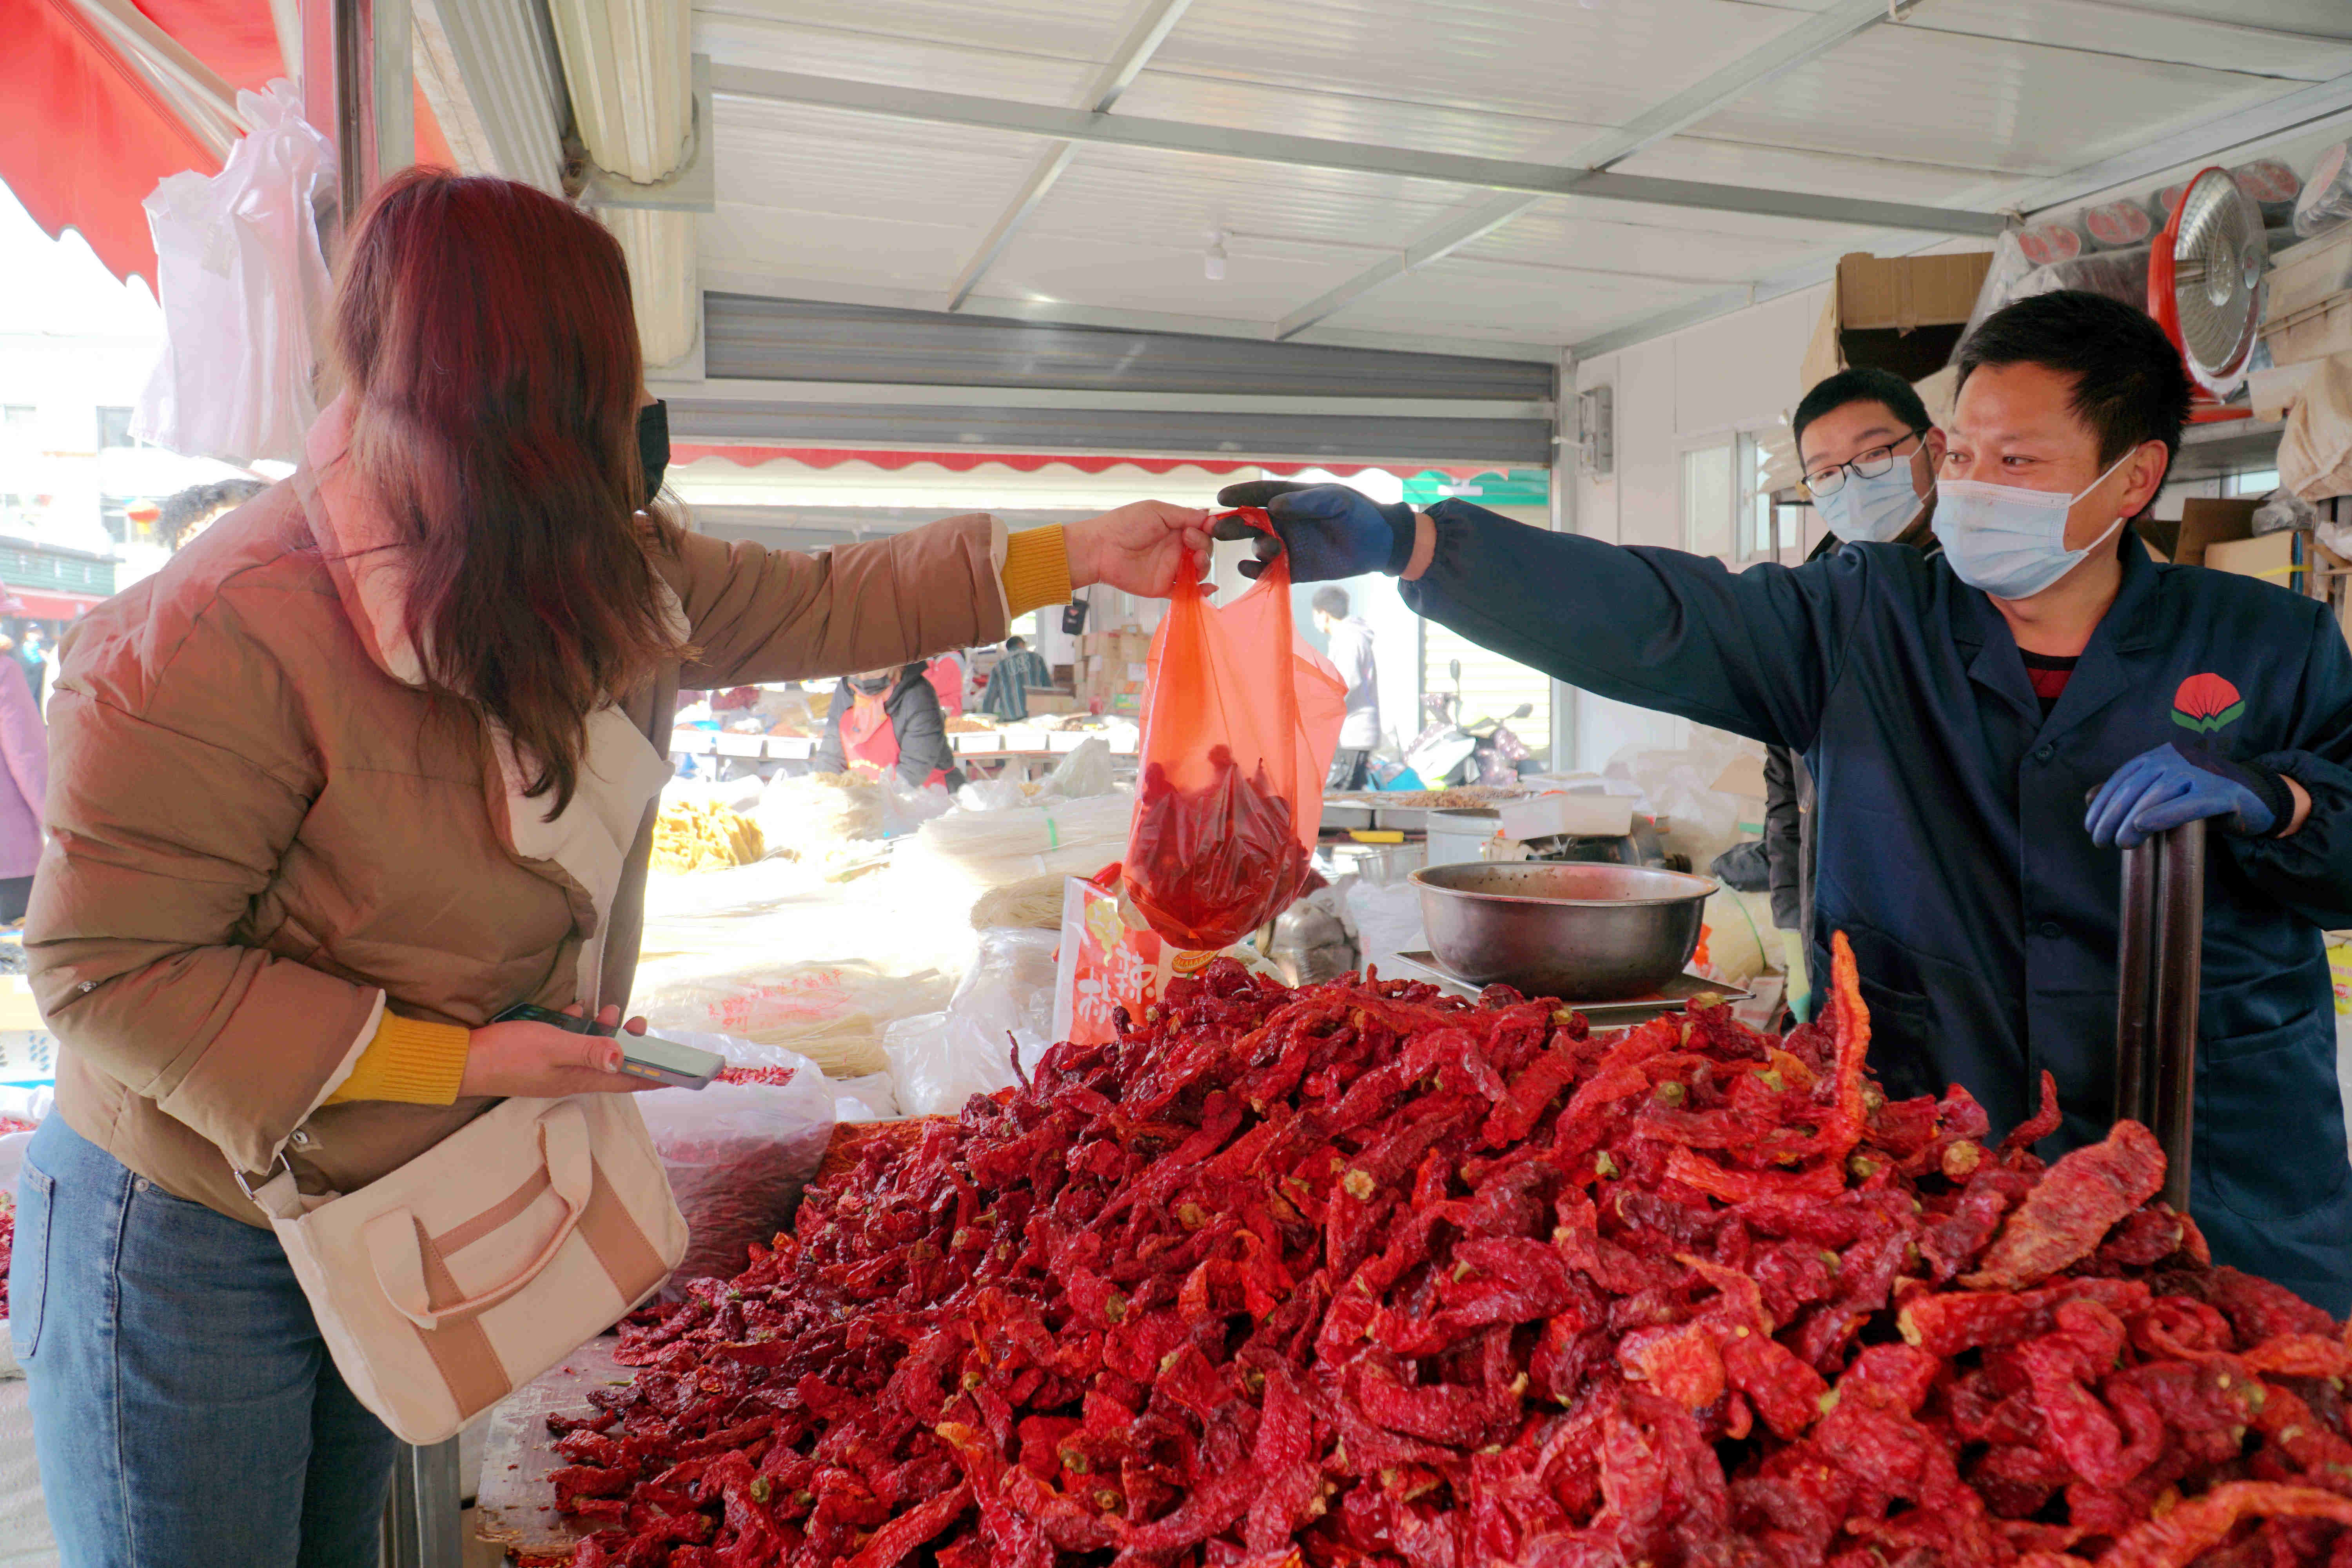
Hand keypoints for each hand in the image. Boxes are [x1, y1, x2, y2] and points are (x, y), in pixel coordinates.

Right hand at [459, 1003, 653, 1098]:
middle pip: (612, 1062)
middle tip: (640, 1023)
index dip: (653, 1076)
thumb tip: (623, 1057)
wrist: (464, 1060)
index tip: (678, 1074)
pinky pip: (567, 1039)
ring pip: (590, 1048)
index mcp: (579, 1078)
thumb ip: (588, 1050)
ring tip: (613, 1009)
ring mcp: (555, 1064)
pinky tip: (578, 1008)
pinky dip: (576, 1024)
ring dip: (604, 1029)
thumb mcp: (553, 1047)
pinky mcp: (540, 1053)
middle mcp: (571, 1075)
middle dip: (631, 1044)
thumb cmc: (509, 1055)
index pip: (626, 1080)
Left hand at [1066, 501, 1212, 596]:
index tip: (1208, 527)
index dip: (1207, 530)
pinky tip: (1209, 588)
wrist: (1100, 548)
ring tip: (1197, 560)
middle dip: (1204, 545)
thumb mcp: (1157, 511)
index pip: (1201, 531)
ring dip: (1205, 565)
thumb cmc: (1124, 524)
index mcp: (1174, 529)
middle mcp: (1175, 548)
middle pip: (1203, 550)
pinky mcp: (1164, 586)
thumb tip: (1208, 517)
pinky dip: (1201, 592)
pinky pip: (1187, 592)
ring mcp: (1170, 568)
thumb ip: (1184, 514)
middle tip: (1188, 539)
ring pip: (1199, 571)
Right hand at [1212, 481, 1413, 581]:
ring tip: (1268, 548)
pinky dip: (1256, 572)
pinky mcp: (1293, 570)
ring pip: (1259, 546)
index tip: (1222, 498)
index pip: (1259, 494)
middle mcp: (1283, 522)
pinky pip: (1268, 572)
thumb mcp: (1335, 501)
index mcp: (1291, 499)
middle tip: (1218, 529)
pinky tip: (1248, 569)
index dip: (1240, 495)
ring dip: (1256, 546)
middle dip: (1234, 524)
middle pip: (1250, 521)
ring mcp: (1287, 546)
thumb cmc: (1359, 514)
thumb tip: (1273, 506)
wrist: (1380, 544)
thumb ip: (1305, 502)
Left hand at [2085, 743, 2288, 847]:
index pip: (2122, 777)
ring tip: (2121, 845)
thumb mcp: (2164, 794)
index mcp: (2161, 755)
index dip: (2102, 803)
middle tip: (2100, 842)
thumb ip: (2132, 794)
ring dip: (2132, 821)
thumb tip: (2089, 799)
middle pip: (2135, 787)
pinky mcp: (2222, 792)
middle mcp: (2179, 758)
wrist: (2256, 799)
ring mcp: (2202, 772)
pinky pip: (2188, 804)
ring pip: (2157, 795)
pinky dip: (2163, 814)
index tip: (2089, 827)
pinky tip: (2142, 826)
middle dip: (2111, 816)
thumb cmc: (2202, 799)